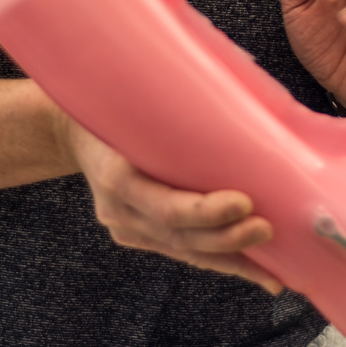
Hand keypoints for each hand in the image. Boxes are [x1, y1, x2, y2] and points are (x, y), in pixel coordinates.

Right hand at [59, 115, 282, 293]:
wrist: (74, 130)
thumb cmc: (116, 104)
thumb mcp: (138, 97)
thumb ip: (184, 96)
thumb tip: (246, 74)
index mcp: (115, 175)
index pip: (166, 206)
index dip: (206, 211)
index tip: (245, 202)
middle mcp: (118, 208)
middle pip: (178, 235)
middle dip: (227, 238)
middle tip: (267, 228)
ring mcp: (125, 226)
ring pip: (183, 251)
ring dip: (230, 260)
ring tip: (271, 271)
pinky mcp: (135, 234)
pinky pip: (180, 251)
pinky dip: (216, 259)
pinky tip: (251, 270)